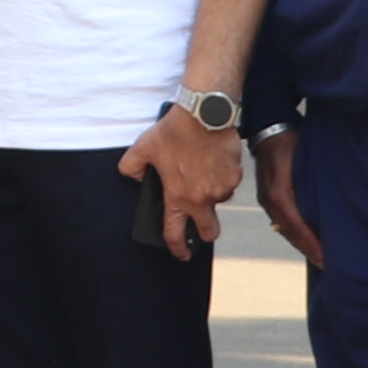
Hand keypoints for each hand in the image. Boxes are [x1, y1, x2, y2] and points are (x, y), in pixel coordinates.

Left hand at [118, 104, 239, 258]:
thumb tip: (133, 176)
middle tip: (198, 225)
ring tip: (200, 172)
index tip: (182, 254)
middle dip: (203, 233)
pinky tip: (211, 161)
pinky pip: (228, 183)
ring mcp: (222, 189)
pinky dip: (221, 177)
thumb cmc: (175, 131)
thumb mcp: (142, 148)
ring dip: (211, 195)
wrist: (205, 114)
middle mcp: (203, 198)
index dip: (178, 248)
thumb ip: (131, 167)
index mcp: (178, 197)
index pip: (176, 233)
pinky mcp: (236, 176)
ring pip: (218, 201)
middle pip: (209, 231)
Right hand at [248, 128, 321, 275]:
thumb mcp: (301, 159)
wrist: (269, 127)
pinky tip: (307, 238)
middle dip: (308, 249)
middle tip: (327, 265)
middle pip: (290, 232)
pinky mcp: (270, 196)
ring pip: (286, 228)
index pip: (296, 226)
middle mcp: (270, 200)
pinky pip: (283, 220)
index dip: (311, 244)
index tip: (326, 259)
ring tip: (319, 256)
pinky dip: (296, 232)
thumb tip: (328, 206)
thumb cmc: (289, 141)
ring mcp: (268, 199)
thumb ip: (311, 182)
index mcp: (278, 194)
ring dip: (302, 243)